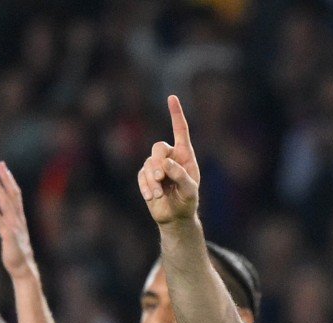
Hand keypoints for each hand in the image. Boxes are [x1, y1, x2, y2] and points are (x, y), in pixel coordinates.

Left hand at [0, 162, 36, 279]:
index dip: (9, 180)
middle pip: (12, 194)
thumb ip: (12, 221)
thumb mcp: (14, 234)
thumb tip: (9, 211)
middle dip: (6, 179)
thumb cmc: (17, 253)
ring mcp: (14, 226)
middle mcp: (18, 219)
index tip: (3, 167)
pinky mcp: (8, 235)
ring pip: (6, 203)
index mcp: (19, 218)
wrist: (23, 269)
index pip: (15, 195)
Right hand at [138, 94, 200, 225]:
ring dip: (153, 179)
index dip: (176, 114)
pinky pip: (142, 176)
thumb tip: (165, 165)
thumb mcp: (190, 190)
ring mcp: (156, 166)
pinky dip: (146, 186)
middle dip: (158, 161)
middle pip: (158, 147)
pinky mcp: (146, 177)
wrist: (176, 216)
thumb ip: (181, 176)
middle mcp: (170, 157)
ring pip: (149, 163)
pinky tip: (152, 196)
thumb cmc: (187, 200)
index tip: (172, 97)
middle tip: (162, 177)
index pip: (180, 130)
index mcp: (184, 154)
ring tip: (159, 194)